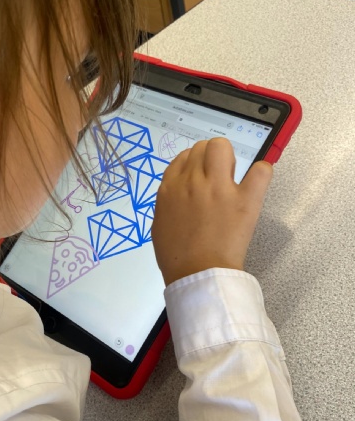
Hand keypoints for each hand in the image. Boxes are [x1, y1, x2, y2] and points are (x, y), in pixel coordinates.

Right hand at [151, 138, 272, 285]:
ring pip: (221, 147)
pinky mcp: (245, 199)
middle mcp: (192, 181)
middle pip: (202, 147)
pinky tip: (255, 183)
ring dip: (227, 156)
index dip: (193, 163)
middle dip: (209, 157)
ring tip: (231, 175)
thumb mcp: (159, 223)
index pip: (184, 156)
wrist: (196, 274)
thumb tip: (178, 193)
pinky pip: (260, 171)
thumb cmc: (175, 255)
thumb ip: (168, 202)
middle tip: (215, 175)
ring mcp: (219, 188)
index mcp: (171, 188)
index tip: (199, 174)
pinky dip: (261, 173)